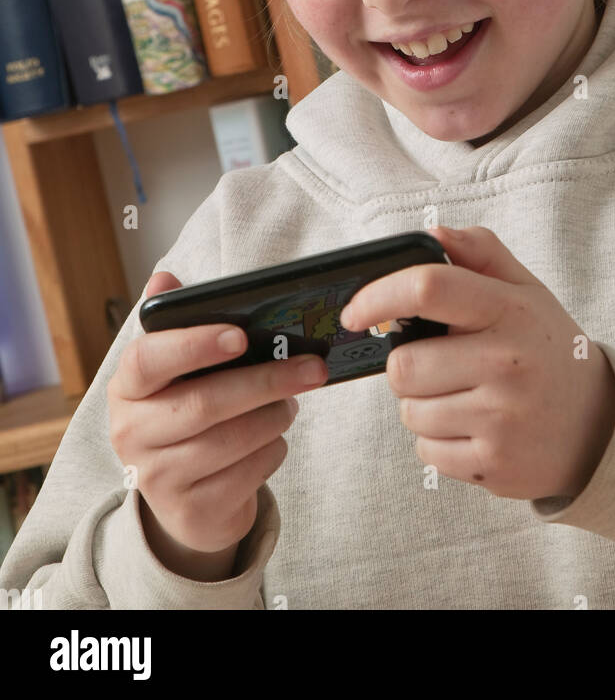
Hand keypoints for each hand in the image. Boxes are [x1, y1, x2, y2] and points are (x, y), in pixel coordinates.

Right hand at [108, 270, 327, 576]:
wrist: (186, 496)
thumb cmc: (187, 410)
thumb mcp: (176, 370)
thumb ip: (175, 323)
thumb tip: (165, 278)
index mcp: (126, 387)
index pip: (147, 360)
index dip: (193, 346)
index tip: (239, 334)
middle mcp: (131, 434)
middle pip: (204, 404)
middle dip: (266, 381)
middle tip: (312, 367)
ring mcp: (157, 478)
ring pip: (233, 440)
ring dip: (275, 416)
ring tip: (290, 401)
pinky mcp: (191, 512)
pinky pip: (248, 473)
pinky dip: (273, 450)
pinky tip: (273, 438)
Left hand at [339, 226, 614, 501]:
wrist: (600, 427)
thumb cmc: (550, 350)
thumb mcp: (528, 291)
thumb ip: (481, 252)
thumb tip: (431, 232)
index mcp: (510, 310)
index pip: (428, 286)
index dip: (378, 296)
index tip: (353, 311)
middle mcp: (506, 362)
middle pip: (403, 365)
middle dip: (408, 366)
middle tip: (442, 365)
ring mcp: (501, 418)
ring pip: (410, 411)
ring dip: (423, 405)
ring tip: (465, 397)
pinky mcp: (494, 464)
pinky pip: (426, 450)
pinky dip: (438, 441)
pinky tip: (474, 428)